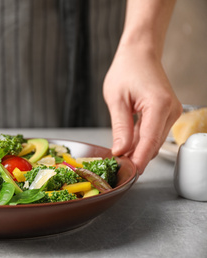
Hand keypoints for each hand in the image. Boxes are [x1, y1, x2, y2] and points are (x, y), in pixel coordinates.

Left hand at [103, 45, 181, 173]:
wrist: (140, 53)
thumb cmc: (127, 69)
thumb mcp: (116, 99)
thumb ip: (120, 127)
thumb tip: (121, 151)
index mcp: (159, 105)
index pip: (149, 141)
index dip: (138, 160)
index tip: (129, 174)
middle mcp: (170, 110)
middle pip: (153, 144)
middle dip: (136, 157)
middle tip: (117, 168)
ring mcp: (171, 112)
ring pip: (153, 140)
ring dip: (137, 150)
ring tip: (119, 157)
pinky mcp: (167, 113)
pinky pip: (153, 132)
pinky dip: (140, 140)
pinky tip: (127, 144)